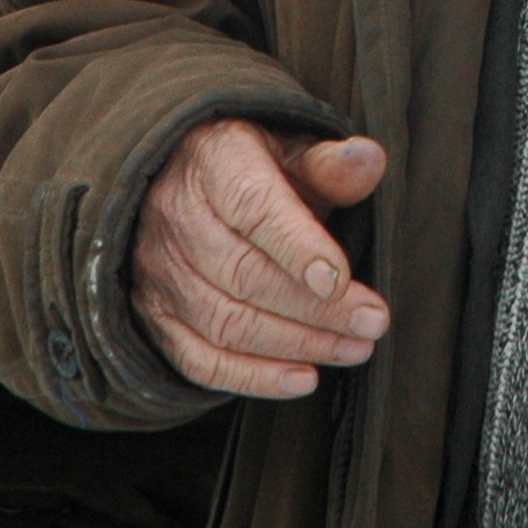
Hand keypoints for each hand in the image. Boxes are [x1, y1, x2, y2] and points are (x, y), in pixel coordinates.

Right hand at [130, 118, 389, 397]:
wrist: (190, 181)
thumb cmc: (258, 166)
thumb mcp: (294, 149)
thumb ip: (330, 164)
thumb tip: (370, 159)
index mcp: (214, 159)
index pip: (254, 208)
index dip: (298, 248)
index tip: (341, 280)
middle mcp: (176, 214)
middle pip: (244, 275)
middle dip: (315, 308)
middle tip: (372, 322)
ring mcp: (159, 269)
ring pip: (226, 323)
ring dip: (296, 344)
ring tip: (354, 348)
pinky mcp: (156, 314)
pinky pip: (200, 360)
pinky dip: (254, 377)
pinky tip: (304, 378)